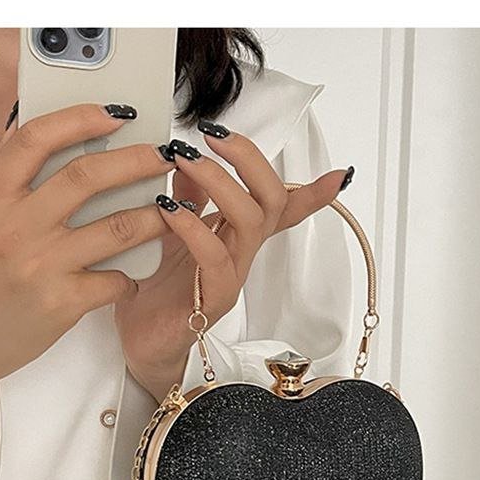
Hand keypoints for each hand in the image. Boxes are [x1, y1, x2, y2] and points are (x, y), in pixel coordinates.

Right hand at [0, 102, 175, 418]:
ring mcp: (41, 265)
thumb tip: (55, 151)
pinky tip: (133, 277)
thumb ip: (13, 190)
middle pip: (87, 177)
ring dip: (154, 216)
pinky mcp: (62, 303)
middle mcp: (16, 226)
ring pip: (117, 227)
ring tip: (172, 210)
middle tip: (162, 157)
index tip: (114, 114)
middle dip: (135, 161)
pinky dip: (131, 277)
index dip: (78, 119)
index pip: (35, 140)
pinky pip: (115, 280)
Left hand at [114, 124, 351, 402]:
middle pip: (272, 202)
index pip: (281, 211)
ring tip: (187, 159)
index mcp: (234, 238)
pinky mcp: (212, 300)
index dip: (311, 192)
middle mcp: (240, 256)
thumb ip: (185, 199)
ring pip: (251, 222)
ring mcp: (230, 278)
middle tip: (214, 135)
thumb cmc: (156, 294)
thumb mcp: (169, 234)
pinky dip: (194, 226)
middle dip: (250, 161)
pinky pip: (215, 259)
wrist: (141, 345)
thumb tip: (185, 160)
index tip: (338, 174)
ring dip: (222, 182)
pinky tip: (169, 209)